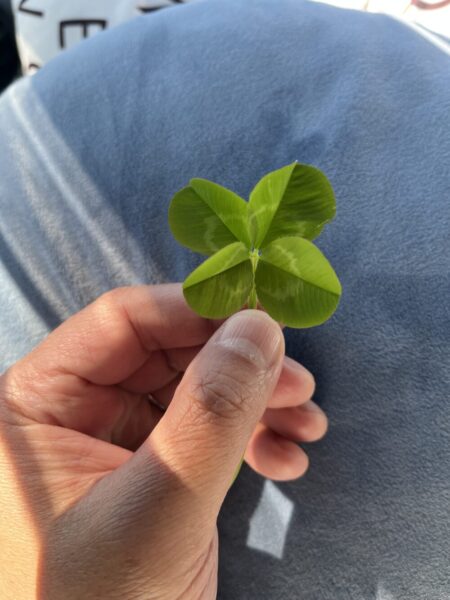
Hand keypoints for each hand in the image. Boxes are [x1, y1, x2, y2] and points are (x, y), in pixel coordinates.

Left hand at [0, 284, 326, 598]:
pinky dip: (250, 439)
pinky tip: (286, 460)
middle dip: (237, 366)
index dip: (196, 311)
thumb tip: (259, 327)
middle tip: (299, 383)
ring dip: (256, 403)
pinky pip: (203, 431)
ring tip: (308, 425)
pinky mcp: (152, 468)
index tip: (264, 316)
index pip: (121, 321)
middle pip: (168, 352)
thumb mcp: (157, 508)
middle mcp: (72, 408)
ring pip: (194, 389)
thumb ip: (210, 414)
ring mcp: (115, 438)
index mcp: (35, 401)